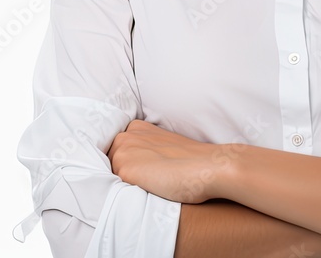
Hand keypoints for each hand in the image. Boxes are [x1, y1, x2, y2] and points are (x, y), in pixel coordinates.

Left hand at [108, 119, 225, 203]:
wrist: (208, 166)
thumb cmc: (192, 161)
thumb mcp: (164, 145)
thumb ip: (147, 150)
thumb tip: (138, 166)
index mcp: (136, 127)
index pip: (118, 152)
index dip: (131, 165)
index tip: (148, 172)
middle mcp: (126, 135)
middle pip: (111, 163)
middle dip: (124, 174)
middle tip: (150, 181)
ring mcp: (123, 151)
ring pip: (112, 176)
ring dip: (125, 184)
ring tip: (152, 186)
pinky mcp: (125, 169)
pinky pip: (116, 188)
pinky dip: (128, 193)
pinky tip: (148, 191)